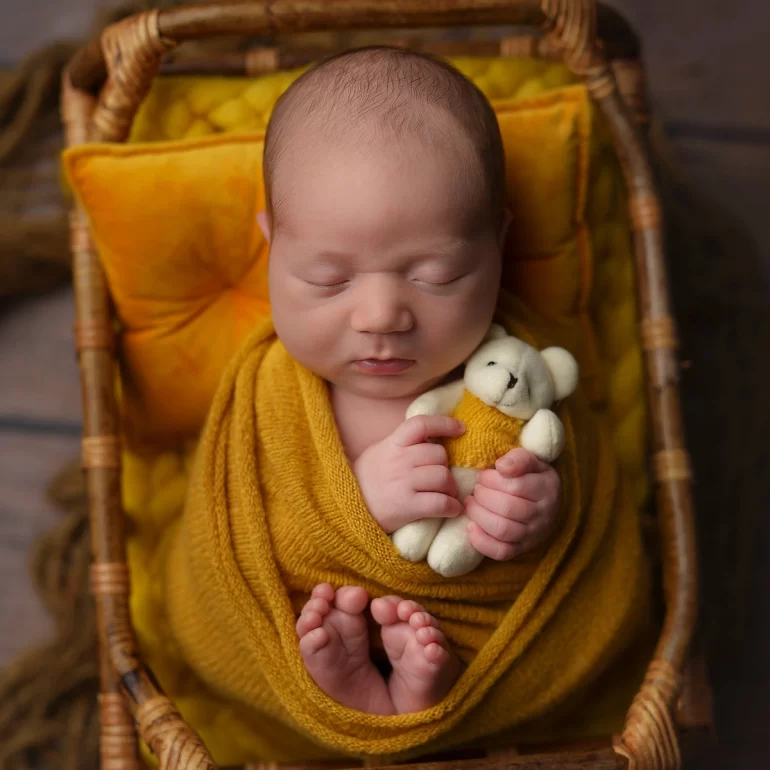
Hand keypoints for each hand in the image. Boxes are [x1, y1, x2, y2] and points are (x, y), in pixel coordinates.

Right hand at [353, 415, 464, 533]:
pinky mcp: (407, 506)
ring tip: (446, 493)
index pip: (421, 424)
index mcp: (393, 444)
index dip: (444, 424)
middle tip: (442, 477)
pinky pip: (440, 502)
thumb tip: (435, 436)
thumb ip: (404, 442)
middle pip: (439, 454)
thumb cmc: (368, 479)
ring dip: (451, 487)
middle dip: (445, 466)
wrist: (347, 508)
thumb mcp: (380, 451)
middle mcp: (399, 460)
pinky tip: (451, 508)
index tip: (460, 429)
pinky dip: (451, 506)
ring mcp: (403, 483)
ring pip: (443, 477)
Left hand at [464, 447, 560, 560]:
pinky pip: (501, 552)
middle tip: (476, 489)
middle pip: (507, 508)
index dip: (491, 480)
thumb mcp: (532, 462)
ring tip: (470, 503)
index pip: (515, 486)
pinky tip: (471, 525)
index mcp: (547, 489)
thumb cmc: (533, 478)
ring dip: (478, 514)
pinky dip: (481, 541)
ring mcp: (533, 535)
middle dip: (483, 496)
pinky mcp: (521, 549)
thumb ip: (520, 459)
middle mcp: (543, 515)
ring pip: (502, 530)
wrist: (546, 503)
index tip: (483, 475)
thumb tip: (502, 466)